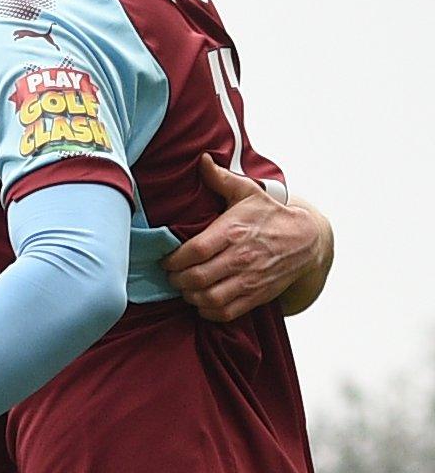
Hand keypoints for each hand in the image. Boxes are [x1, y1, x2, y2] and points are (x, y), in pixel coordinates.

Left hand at [163, 154, 329, 321]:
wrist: (308, 241)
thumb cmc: (271, 215)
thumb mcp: (248, 192)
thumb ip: (221, 179)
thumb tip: (202, 160)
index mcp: (234, 232)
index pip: (194, 251)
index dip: (172, 259)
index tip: (165, 259)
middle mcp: (241, 258)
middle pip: (197, 278)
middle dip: (176, 279)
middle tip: (170, 275)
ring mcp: (250, 279)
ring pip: (209, 298)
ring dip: (189, 296)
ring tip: (184, 287)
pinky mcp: (257, 296)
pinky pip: (226, 312)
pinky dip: (208, 311)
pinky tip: (201, 302)